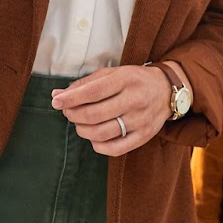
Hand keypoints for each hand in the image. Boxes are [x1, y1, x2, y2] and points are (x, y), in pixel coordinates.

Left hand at [51, 65, 170, 156]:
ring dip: (82, 130)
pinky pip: (115, 149)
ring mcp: (141, 120)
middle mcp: (135, 100)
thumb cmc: (134, 80)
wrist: (166, 90)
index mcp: (126, 79)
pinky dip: (97, 145)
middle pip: (95, 114)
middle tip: (68, 112)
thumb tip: (57, 95)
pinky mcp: (144, 136)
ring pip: (102, 133)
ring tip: (79, 124)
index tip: (56, 101)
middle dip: (74, 115)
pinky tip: (93, 137)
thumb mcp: (112, 73)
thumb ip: (85, 84)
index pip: (93, 91)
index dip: (71, 98)